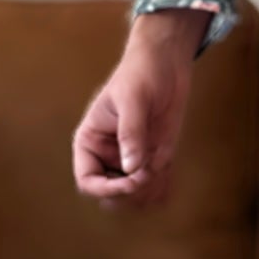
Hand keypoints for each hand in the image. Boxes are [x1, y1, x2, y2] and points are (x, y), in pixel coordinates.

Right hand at [72, 8, 205, 207]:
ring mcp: (132, 159)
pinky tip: (170, 170)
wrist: (164, 62)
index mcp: (91, 142)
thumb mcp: (133, 100)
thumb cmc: (140, 73)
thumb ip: (131, 133)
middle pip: (112, 195)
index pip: (88, 181)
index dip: (107, 189)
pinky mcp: (154, 157)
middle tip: (151, 174)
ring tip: (162, 166)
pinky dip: (164, 187)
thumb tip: (132, 168)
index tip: (132, 180)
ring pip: (135, 195)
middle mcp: (109, 156)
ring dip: (150, 191)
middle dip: (132, 193)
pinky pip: (156, 184)